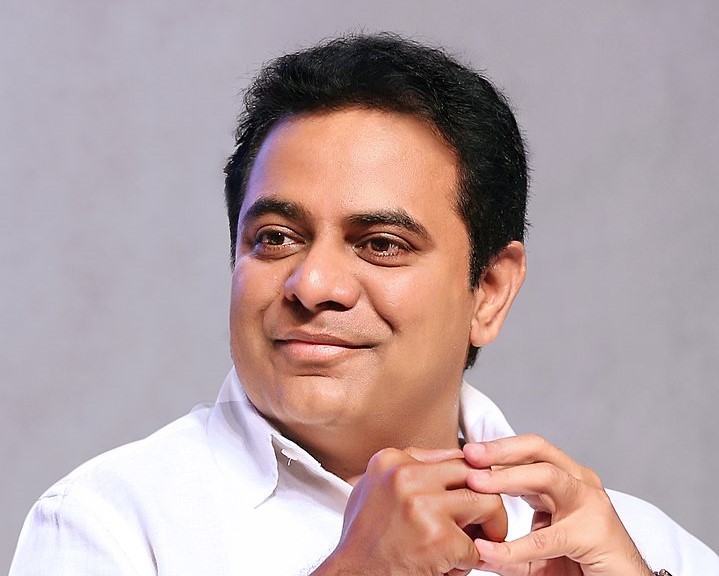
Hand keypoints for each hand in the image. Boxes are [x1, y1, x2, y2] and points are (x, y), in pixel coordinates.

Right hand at [314, 446, 507, 575]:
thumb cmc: (364, 540)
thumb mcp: (375, 489)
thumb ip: (408, 471)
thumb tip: (452, 464)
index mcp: (391, 459)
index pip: (453, 456)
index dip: (469, 483)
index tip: (470, 499)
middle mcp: (405, 475)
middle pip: (475, 474)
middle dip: (487, 499)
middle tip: (486, 523)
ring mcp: (423, 505)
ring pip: (488, 503)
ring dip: (489, 528)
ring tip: (476, 545)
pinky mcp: (438, 537)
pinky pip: (477, 546)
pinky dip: (469, 562)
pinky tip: (448, 568)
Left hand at [463, 434, 652, 575]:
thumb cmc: (580, 567)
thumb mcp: (536, 553)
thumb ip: (506, 546)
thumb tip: (470, 548)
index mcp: (565, 479)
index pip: (528, 451)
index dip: (496, 449)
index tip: (464, 452)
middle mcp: (579, 483)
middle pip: (538, 450)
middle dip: (500, 450)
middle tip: (469, 454)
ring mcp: (591, 503)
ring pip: (546, 477)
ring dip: (506, 477)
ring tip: (476, 483)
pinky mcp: (594, 533)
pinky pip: (546, 538)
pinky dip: (513, 546)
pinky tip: (489, 550)